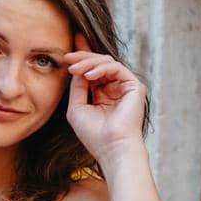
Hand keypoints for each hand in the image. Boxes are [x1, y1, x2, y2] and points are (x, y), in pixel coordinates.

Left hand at [64, 34, 149, 165]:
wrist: (111, 147)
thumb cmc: (93, 134)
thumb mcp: (77, 107)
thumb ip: (77, 87)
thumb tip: (74, 68)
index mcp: (102, 94)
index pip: (92, 71)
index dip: (81, 58)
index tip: (66, 52)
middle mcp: (115, 89)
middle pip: (99, 63)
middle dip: (82, 58)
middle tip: (67, 57)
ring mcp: (125, 87)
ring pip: (106, 63)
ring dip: (88, 63)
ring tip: (74, 69)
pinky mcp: (134, 86)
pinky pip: (116, 68)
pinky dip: (101, 68)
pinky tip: (88, 75)